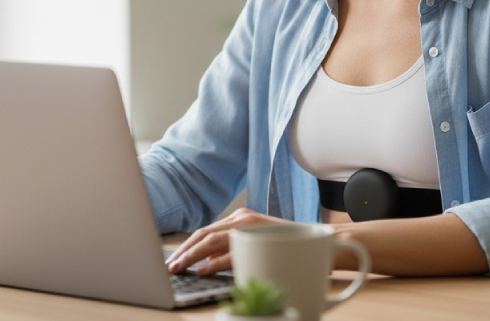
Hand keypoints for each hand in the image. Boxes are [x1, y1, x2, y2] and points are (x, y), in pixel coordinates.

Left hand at [166, 208, 288, 275]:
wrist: (320, 241)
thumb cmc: (285, 247)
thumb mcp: (253, 243)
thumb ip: (231, 248)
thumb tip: (205, 260)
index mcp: (239, 218)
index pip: (205, 231)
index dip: (186, 246)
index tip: (173, 259)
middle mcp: (242, 218)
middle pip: (203, 233)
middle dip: (183, 251)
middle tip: (169, 265)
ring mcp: (250, 227)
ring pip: (212, 240)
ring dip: (191, 255)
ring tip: (177, 267)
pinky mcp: (258, 238)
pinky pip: (231, 251)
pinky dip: (214, 261)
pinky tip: (202, 270)